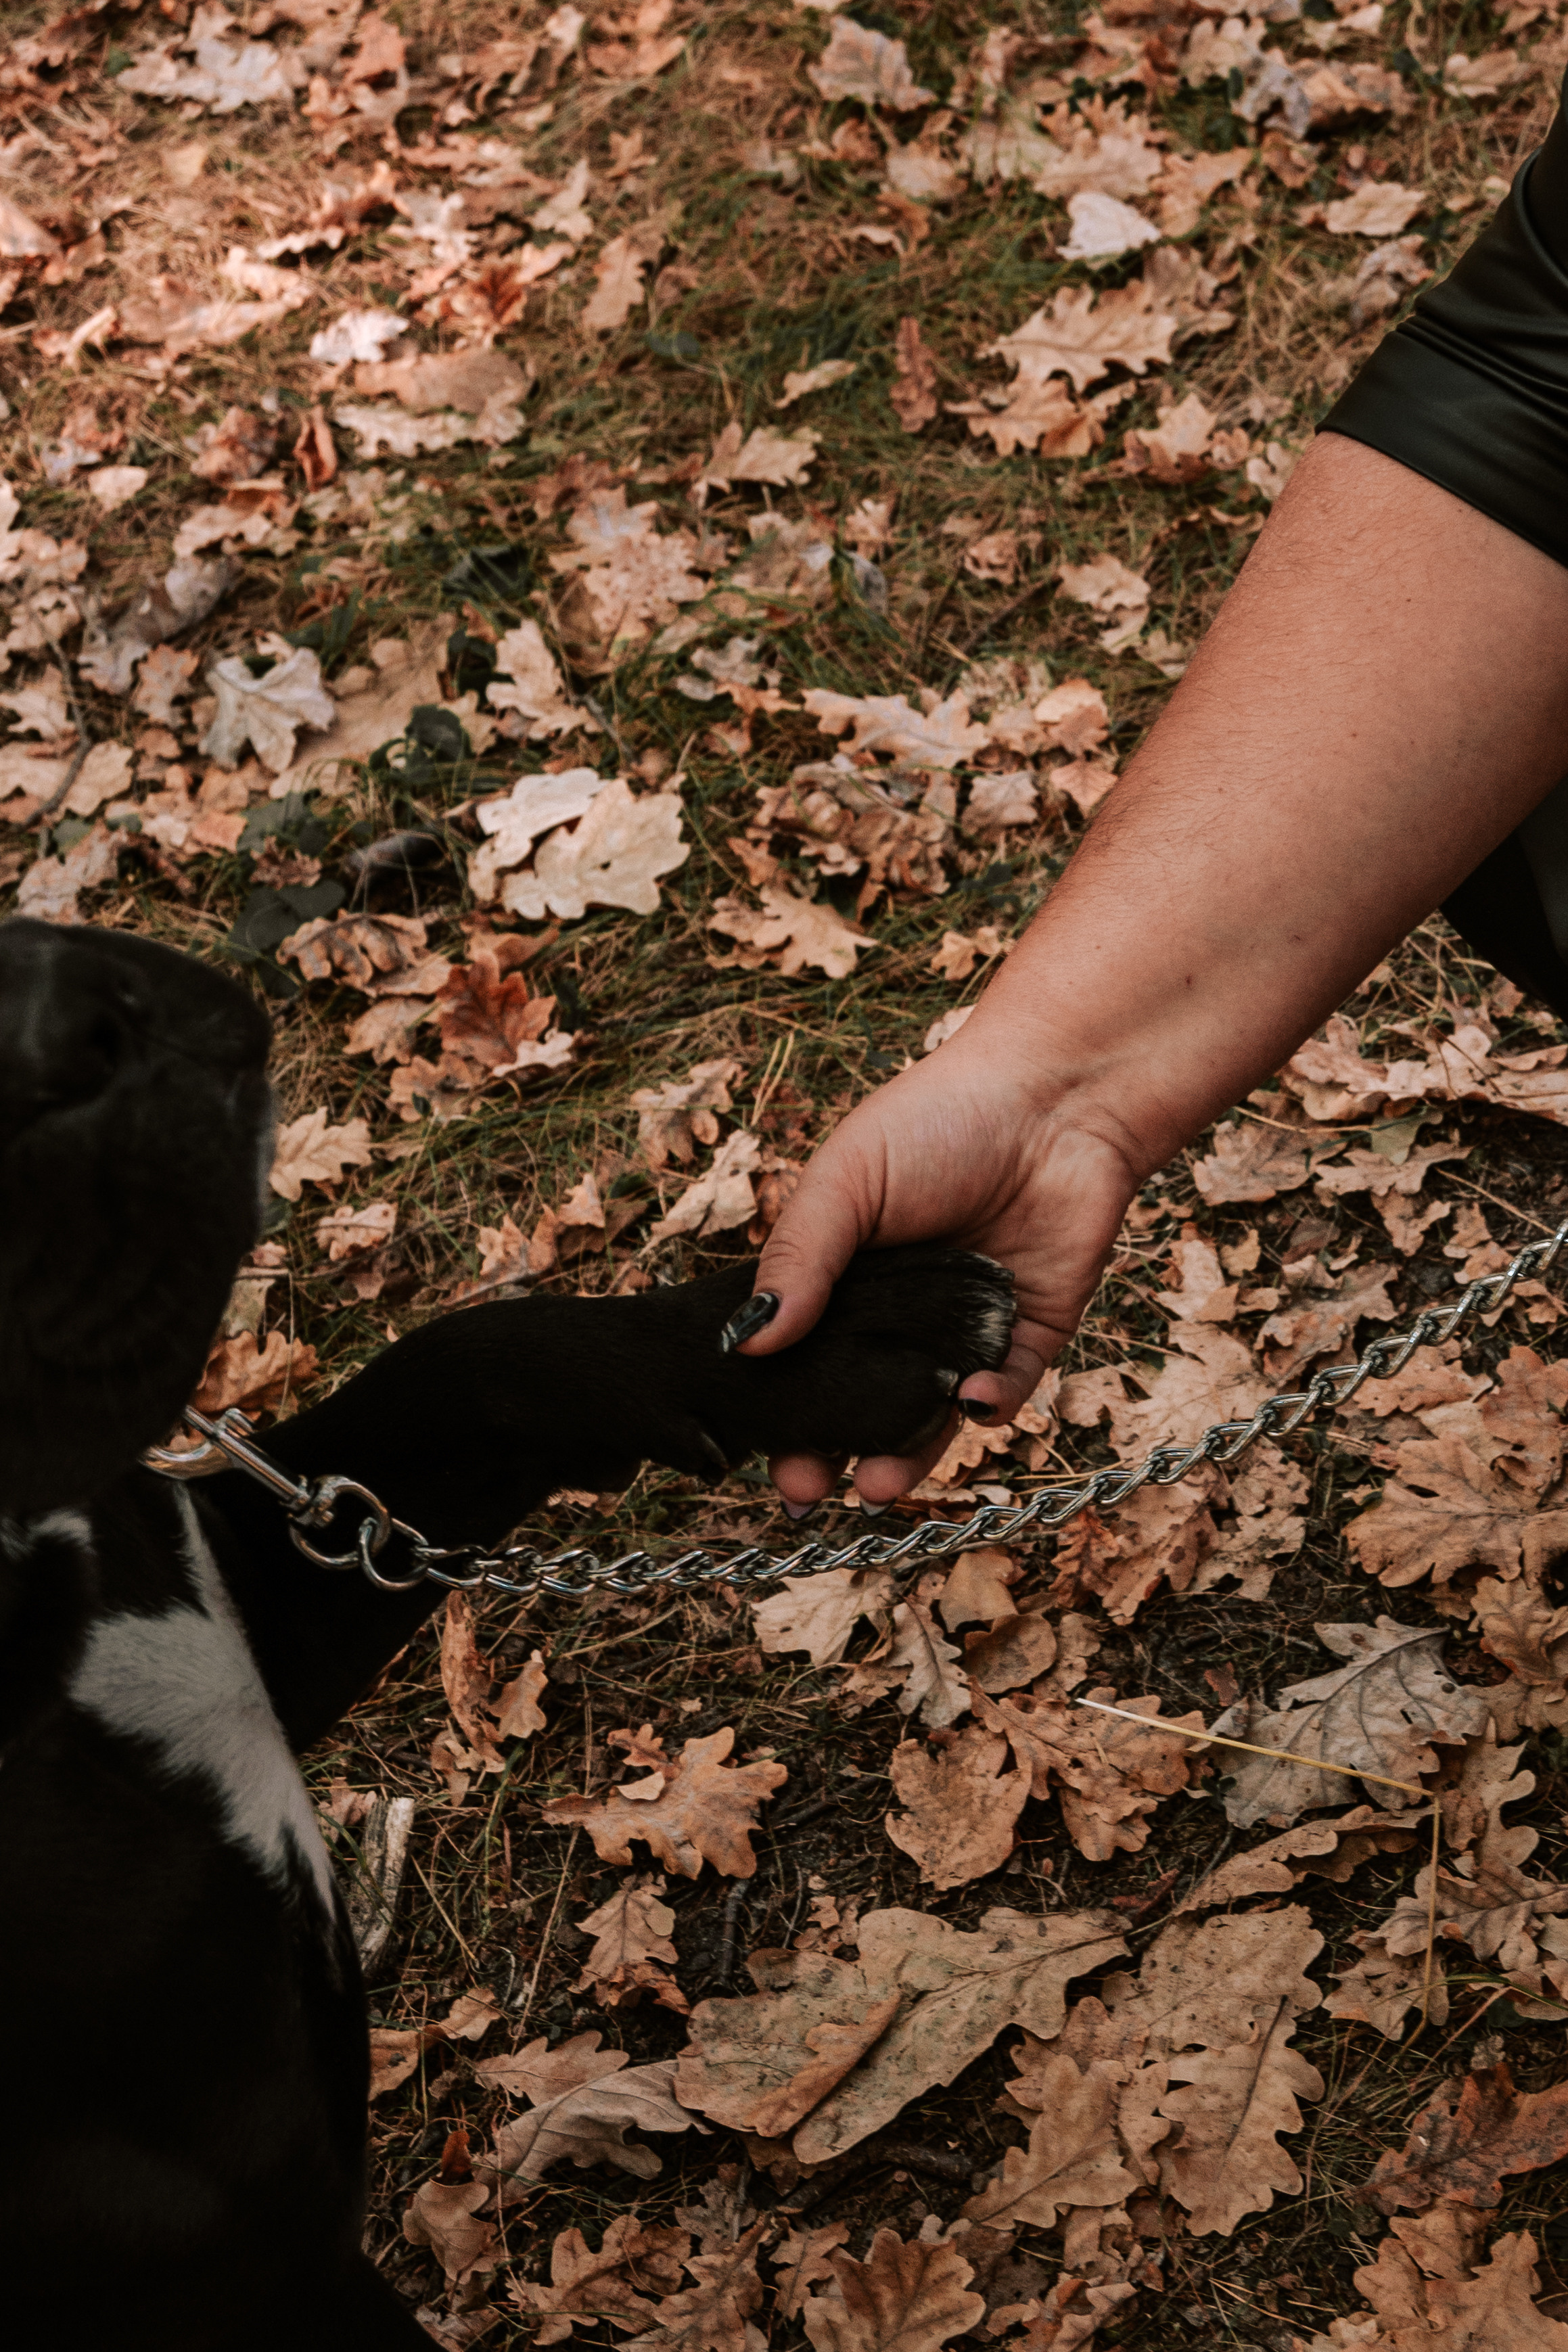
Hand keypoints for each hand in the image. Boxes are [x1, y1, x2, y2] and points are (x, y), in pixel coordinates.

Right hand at [742, 1033, 1141, 1505]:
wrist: (1054, 1096)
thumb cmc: (936, 1121)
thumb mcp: (845, 1183)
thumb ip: (797, 1261)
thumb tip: (745, 1345)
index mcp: (841, 1277)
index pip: (798, 1359)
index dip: (776, 1409)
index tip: (753, 1453)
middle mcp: (897, 1314)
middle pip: (857, 1403)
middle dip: (829, 1453)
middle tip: (807, 1491)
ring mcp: (962, 1328)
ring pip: (929, 1414)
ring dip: (903, 1454)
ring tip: (876, 1483)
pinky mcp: (1028, 1332)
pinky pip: (1005, 1389)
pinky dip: (987, 1404)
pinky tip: (969, 1403)